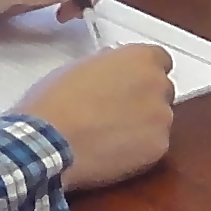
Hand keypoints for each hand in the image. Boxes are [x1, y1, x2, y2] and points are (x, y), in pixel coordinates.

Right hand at [12, 45, 173, 188]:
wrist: (48, 142)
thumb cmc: (56, 102)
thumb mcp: (80, 67)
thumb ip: (108, 65)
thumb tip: (114, 71)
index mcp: (140, 58)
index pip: (159, 60)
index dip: (143, 72)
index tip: (129, 83)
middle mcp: (157, 84)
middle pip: (162, 90)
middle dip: (145, 99)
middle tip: (117, 111)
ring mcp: (161, 118)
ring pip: (159, 119)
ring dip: (143, 125)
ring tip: (110, 136)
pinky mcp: (158, 148)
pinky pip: (154, 145)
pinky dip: (139, 149)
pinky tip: (112, 152)